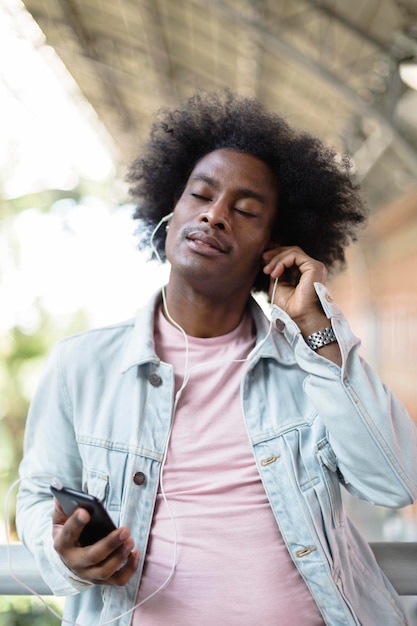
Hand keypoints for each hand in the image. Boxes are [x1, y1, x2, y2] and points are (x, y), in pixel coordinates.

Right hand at [52, 500, 139, 585]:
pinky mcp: (102, 580)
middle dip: (110, 544)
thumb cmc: (68, 533)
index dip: (76, 523)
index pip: (68, 534)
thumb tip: (60, 497)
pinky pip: (118, 580)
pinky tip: (136, 553)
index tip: (85, 512)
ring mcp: (88, 574)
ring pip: (105, 571)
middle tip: (125, 530)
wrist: (68, 558)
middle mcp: (74, 562)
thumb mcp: (61, 520)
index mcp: (62, 544)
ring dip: (120, 556)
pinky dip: (129, 569)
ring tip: (131, 540)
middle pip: (92, 556)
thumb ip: (62, 508)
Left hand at [263, 246, 341, 364]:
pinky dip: (282, 262)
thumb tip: (270, 262)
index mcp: (305, 273)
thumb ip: (277, 273)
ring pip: (293, 252)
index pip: (292, 257)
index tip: (264, 260)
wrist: (300, 318)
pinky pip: (295, 256)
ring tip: (267, 271)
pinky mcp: (314, 267)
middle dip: (275, 253)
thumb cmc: (290, 308)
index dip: (277, 256)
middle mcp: (312, 269)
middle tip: (263, 259)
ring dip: (276, 259)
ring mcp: (315, 267)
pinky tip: (275, 272)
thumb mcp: (278, 286)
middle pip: (293, 251)